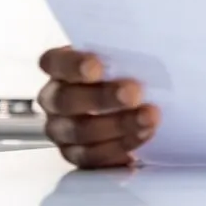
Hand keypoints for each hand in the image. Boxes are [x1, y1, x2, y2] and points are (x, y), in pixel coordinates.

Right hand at [37, 46, 160, 168]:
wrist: (133, 105)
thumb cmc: (123, 72)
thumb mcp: (122, 57)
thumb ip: (125, 54)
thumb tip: (150, 48)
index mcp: (59, 68)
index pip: (56, 63)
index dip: (73, 65)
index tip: (96, 67)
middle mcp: (54, 99)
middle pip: (67, 100)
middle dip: (102, 98)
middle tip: (133, 93)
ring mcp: (62, 130)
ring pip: (81, 132)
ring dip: (118, 125)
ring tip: (148, 118)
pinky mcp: (77, 155)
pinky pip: (93, 157)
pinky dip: (119, 149)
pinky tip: (141, 137)